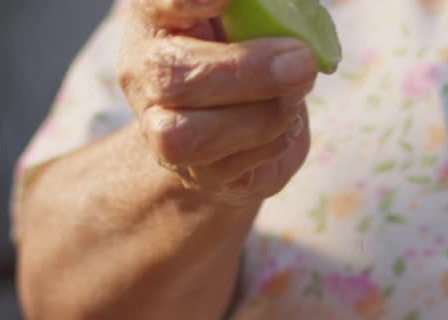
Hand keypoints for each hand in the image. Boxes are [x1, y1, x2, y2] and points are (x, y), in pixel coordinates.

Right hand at [118, 0, 317, 203]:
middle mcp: (146, 70)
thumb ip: (261, 12)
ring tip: (296, 98)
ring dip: (260, 118)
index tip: (222, 0)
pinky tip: (286, 124)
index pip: (153, 4)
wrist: (235, 122)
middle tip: (301, 62)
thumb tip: (292, 12)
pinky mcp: (194, 173)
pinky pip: (226, 168)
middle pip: (170, 76)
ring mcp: (159, 128)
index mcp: (157, 18)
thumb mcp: (254, 18)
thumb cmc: (247, 49)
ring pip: (186, 136)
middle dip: (245, 72)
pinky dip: (270, 143)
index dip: (181, 1)